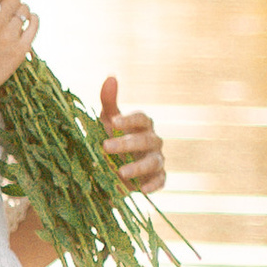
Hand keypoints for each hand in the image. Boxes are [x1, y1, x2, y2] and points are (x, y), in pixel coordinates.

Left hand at [98, 75, 165, 193]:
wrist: (111, 170)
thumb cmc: (111, 139)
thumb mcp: (106, 122)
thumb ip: (109, 101)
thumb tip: (111, 76)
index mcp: (142, 125)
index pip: (141, 118)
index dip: (129, 119)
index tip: (112, 121)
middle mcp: (153, 141)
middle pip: (146, 139)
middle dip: (127, 143)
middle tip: (105, 147)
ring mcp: (156, 160)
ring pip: (153, 161)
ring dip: (138, 166)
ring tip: (120, 172)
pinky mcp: (157, 179)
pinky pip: (160, 181)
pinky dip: (153, 185)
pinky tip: (142, 190)